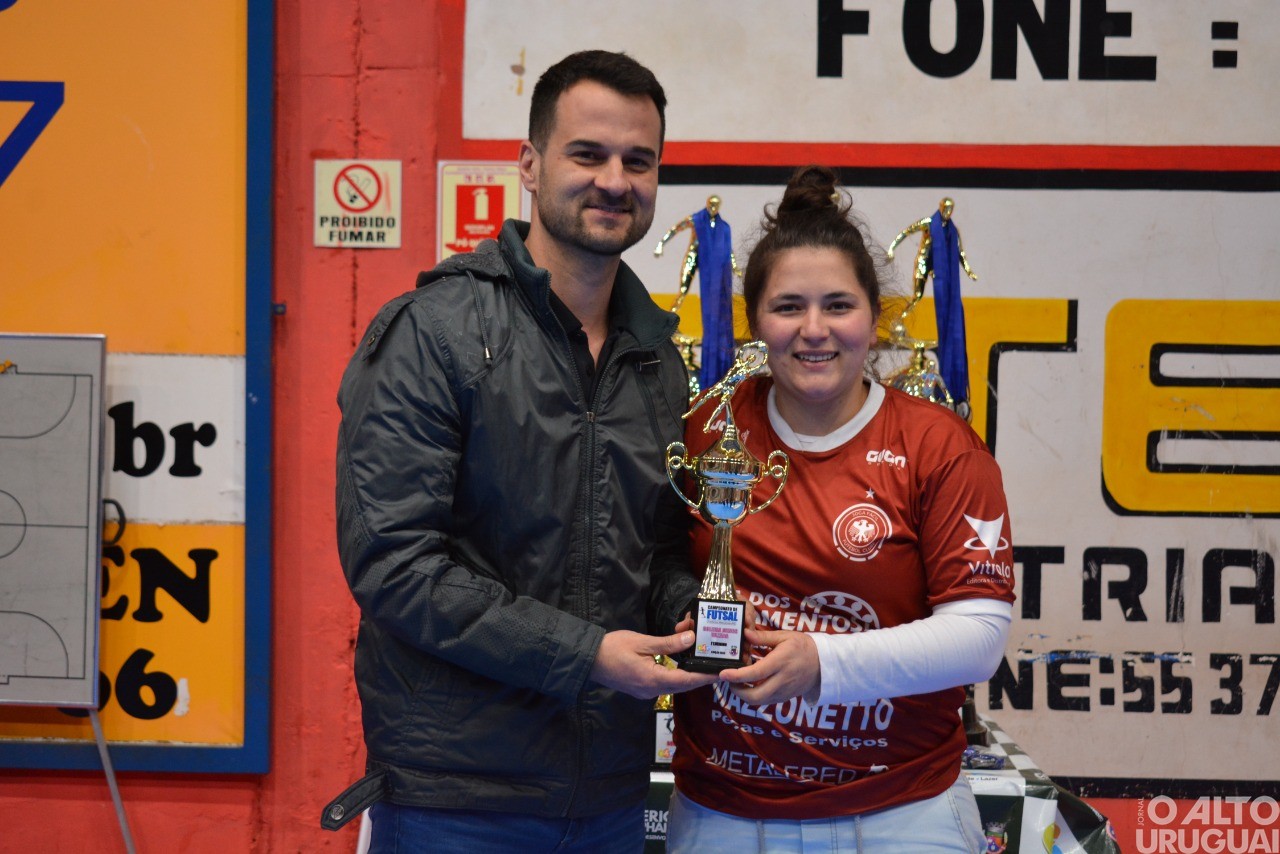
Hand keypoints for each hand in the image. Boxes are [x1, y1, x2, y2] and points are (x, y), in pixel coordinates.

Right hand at [590, 629, 717, 698]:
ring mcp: (646, 691)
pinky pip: (664, 682)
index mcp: (653, 680)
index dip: (705, 676)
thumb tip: (691, 639)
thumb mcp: (642, 642)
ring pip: (674, 684)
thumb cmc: (612, 648)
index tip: (721, 672)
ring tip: (700, 659)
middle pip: (683, 684)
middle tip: (715, 663)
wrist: (588, 659)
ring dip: (687, 672)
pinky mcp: (641, 687)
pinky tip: (681, 662)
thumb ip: (668, 643)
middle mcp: (651, 690)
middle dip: (699, 674)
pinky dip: (675, 673)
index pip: (687, 680)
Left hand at [718, 628, 819, 705]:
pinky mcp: (786, 697)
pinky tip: (751, 685)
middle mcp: (782, 680)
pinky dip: (755, 696)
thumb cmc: (803, 646)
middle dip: (737, 691)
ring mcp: (785, 691)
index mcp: (780, 662)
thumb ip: (763, 637)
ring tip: (738, 682)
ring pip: (760, 701)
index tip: (723, 674)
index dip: (736, 675)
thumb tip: (745, 633)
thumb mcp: (784, 636)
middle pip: (755, 696)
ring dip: (745, 695)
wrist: (823, 663)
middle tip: (729, 681)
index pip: (755, 673)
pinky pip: (767, 701)